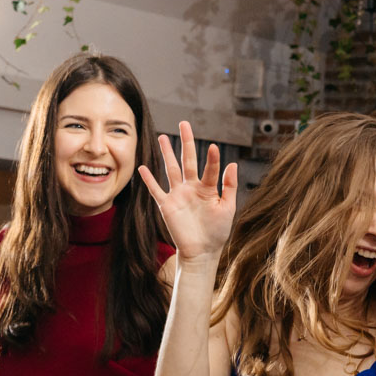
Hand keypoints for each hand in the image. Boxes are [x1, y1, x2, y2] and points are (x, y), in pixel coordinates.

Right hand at [137, 120, 238, 262]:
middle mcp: (192, 187)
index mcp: (207, 188)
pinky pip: (156, 190)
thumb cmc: (217, 231)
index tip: (214, 147)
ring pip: (171, 170)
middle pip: (188, 160)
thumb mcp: (227, 208)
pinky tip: (143, 167)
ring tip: (162, 137)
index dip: (212, 158)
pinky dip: (149, 180)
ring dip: (167, 154)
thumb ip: (229, 186)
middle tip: (184, 123)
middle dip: (186, 142)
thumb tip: (232, 164)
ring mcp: (178, 195)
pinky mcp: (167, 206)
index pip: (209, 167)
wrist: (202, 252)